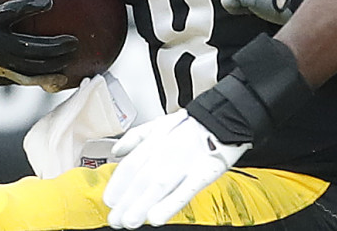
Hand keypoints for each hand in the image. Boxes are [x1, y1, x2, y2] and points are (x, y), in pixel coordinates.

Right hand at [0, 0, 76, 85]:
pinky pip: (29, 78)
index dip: (29, 7)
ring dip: (55, 63)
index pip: (10, 13)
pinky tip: (68, 74)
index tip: (50, 1)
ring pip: (32, 66)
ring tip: (76, 54)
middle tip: (74, 39)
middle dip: (53, 46)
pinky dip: (48, 78)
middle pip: (28, 48)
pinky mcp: (2, 75)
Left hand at [103, 110, 248, 228]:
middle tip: (116, 219)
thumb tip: (116, 151)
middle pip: (140, 180)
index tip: (110, 201)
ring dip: (140, 206)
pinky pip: (185, 190)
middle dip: (125, 202)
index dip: (117, 186)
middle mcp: (167, 151)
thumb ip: (135, 137)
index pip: (129, 166)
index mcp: (155, 141)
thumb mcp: (159, 123)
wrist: (226, 116)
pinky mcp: (204, 172)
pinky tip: (157, 217)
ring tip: (130, 221)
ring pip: (158, 186)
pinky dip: (170, 204)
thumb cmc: (193, 124)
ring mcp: (185, 162)